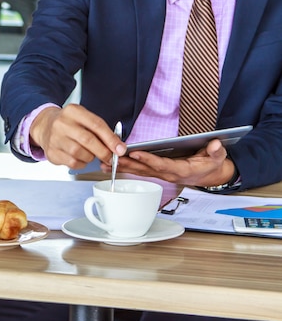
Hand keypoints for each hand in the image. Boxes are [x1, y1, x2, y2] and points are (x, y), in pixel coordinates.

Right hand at [29, 104, 125, 168]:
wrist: (45, 126)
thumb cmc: (69, 123)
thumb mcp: (83, 118)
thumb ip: (100, 130)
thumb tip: (117, 146)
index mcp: (73, 111)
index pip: (96, 125)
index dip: (111, 139)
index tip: (120, 149)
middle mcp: (62, 123)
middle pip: (88, 140)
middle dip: (103, 152)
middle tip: (110, 157)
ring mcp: (55, 138)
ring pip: (80, 153)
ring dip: (90, 157)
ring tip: (90, 154)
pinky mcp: (51, 152)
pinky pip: (72, 163)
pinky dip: (81, 163)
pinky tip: (80, 158)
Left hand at [108, 139, 234, 186]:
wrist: (208, 175)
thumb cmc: (210, 165)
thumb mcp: (218, 158)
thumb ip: (216, 152)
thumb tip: (215, 145)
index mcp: (181, 170)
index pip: (161, 164)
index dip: (148, 159)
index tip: (134, 153)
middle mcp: (167, 174)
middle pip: (144, 169)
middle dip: (126, 163)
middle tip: (110, 158)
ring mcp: (160, 174)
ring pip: (138, 171)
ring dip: (121, 167)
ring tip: (104, 162)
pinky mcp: (155, 172)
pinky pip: (138, 170)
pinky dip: (124, 167)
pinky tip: (110, 165)